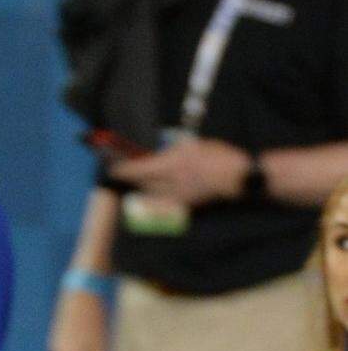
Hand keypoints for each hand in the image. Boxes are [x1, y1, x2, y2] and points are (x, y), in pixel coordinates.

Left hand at [109, 138, 250, 208]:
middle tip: (123, 172)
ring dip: (142, 187)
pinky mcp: (184, 205)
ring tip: (137, 181)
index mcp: (172, 164)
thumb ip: (174, 152)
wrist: (236, 178)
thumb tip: (161, 155)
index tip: (114, 168)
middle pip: (143, 183)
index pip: (140, 169)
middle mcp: (170, 183)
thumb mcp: (193, 146)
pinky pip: (163, 201)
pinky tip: (153, 192)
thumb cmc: (218, 156)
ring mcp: (176, 196)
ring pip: (151, 194)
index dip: (125, 170)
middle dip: (132, 178)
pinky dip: (155, 196)